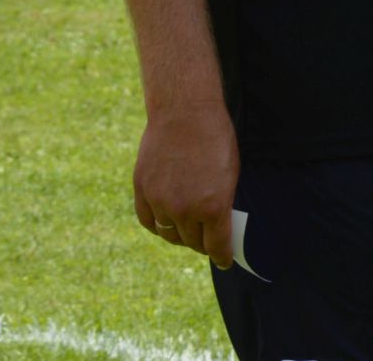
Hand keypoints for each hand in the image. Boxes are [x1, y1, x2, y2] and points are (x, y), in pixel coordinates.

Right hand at [132, 103, 240, 264]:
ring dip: (179, 236)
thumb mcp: (230, 173)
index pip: (217, 246)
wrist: (185, 111)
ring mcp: (161, 201)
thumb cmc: (215, 138)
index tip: (224, 260)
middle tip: (206, 240)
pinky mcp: (142, 189)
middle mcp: (185, 210)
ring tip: (186, 230)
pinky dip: (157, 225)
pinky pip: (148, 221)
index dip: (222, 257)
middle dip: (202, 243)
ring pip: (169, 234)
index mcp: (213, 207)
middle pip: (193, 242)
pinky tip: (165, 222)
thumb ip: (222, 204)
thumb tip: (218, 226)